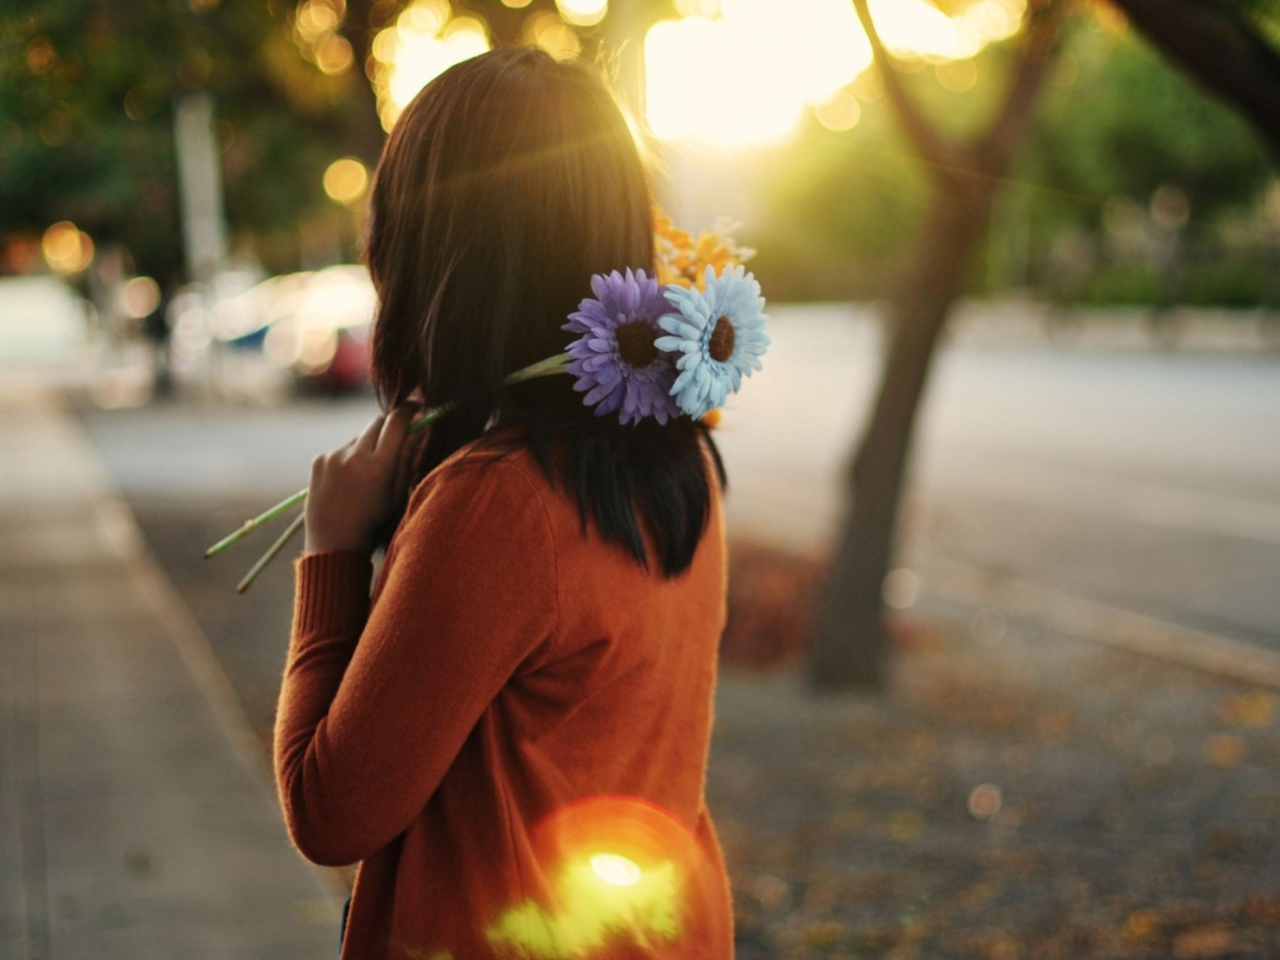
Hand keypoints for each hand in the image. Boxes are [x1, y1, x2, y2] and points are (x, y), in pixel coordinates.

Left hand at [304, 407, 417, 555]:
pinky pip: (342, 449)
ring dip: (368, 445)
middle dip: (390, 424)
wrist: (333, 544)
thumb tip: (420, 431)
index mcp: (380, 467)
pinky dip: (349, 458)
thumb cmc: (373, 524)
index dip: (409, 410)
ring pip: (360, 437)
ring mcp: (334, 456)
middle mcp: (355, 456)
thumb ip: (408, 460)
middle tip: (399, 432)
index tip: (417, 406)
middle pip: (378, 422)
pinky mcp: (319, 460)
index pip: (397, 422)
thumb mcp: (398, 495)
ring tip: (367, 476)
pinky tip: (348, 482)